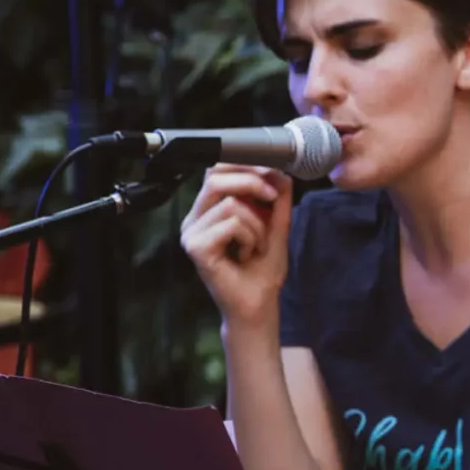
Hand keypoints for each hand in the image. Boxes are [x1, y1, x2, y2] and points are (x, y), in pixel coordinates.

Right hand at [180, 165, 292, 329]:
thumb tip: (278, 170)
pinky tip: (247, 254)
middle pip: (215, 177)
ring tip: (257, 245)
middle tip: (272, 198)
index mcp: (208, 210)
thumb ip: (276, 198)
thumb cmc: (262, 269)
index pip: (216, 170)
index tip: (271, 174)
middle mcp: (194, 218)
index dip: (244, 165)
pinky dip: (250, 237)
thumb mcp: (275, 225)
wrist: (258, 305)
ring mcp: (191, 233)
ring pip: (230, 203)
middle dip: (252, 182)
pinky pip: (231, 224)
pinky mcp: (196, 247)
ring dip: (257, 224)